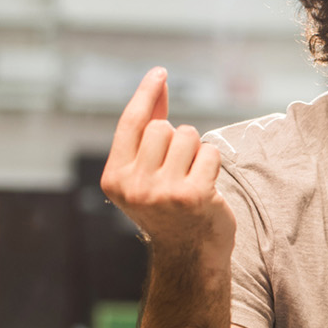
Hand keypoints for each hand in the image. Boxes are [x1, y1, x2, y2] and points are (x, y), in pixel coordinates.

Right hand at [100, 68, 233, 264]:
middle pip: (163, 127)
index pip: (130, 123)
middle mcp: (133, 185)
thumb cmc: (170, 208)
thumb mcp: (148, 172)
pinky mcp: (192, 195)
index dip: (145, 94)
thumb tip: (156, 86)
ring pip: (188, 137)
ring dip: (196, 152)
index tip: (160, 73)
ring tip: (192, 179)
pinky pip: (210, 153)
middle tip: (179, 171)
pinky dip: (213, 165)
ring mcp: (162, 191)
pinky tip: (207, 188)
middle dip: (177, 140)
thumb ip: (148, 132)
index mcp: (114, 178)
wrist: (191, 255)